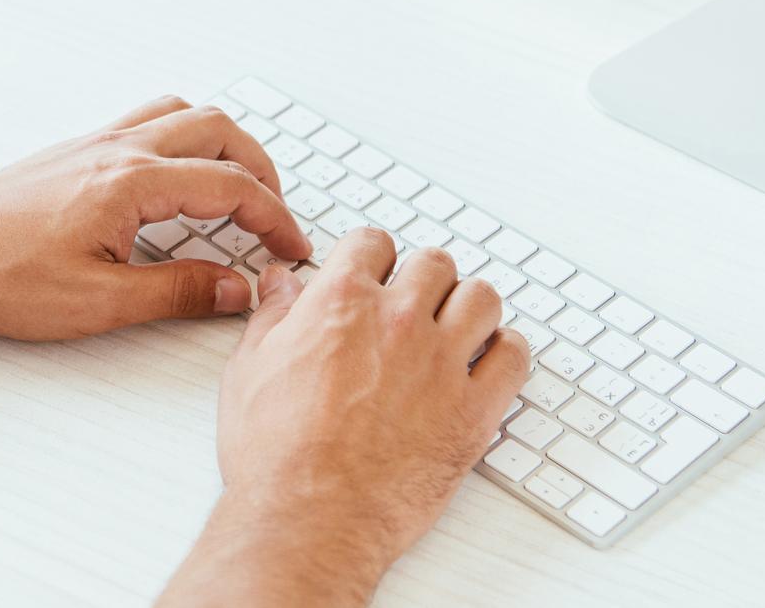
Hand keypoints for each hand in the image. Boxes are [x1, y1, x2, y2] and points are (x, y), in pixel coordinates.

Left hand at [0, 96, 311, 339]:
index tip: (290, 247)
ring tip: (241, 190)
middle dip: (262, 172)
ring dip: (226, 147)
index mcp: (131, 184)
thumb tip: (233, 289)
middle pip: (220, 132)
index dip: (274, 219)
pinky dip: (186, 140)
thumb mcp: (97, 303)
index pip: (231, 186)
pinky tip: (180, 178)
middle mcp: (118, 150)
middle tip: (275, 218)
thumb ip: (176, 293)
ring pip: (186, 115)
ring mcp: (97, 144)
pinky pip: (151, 121)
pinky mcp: (79, 151)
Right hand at [160, 230, 530, 605]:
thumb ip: (272, 318)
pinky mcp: (474, 410)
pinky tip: (489, 361)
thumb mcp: (249, 372)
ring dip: (469, 307)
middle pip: (434, 264)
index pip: (373, 243)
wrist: (307, 521)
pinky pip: (514, 358)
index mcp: (341, 304)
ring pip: (482, 299)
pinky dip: (507, 352)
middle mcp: (398, 322)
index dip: (372, 257)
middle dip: (422, 279)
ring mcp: (442, 364)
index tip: (373, 273)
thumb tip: (281, 286)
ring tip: (455, 328)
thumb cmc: (274, 457)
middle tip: (413, 304)